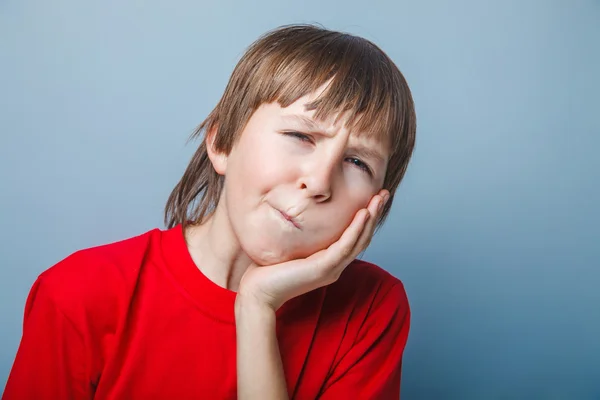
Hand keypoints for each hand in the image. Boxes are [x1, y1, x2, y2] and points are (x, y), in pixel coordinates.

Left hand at [237, 189, 389, 310]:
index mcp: (329, 262)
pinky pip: (345, 246)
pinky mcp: (324, 268)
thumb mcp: (290, 247)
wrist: (258, 293)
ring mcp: (332, 268)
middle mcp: (335, 265)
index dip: (366, 218)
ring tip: (380, 198)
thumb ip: (300, 235)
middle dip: (375, 213)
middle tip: (385, 193)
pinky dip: (356, 229)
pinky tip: (363, 213)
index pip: (354, 237)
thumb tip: (297, 213)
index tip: (372, 197)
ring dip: (371, 217)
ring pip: (359, 240)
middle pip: (362, 237)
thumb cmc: (268, 271)